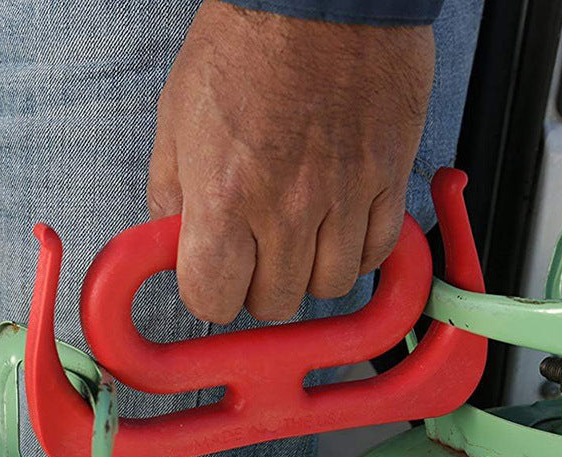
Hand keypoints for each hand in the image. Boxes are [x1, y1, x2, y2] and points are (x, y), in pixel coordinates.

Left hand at [148, 0, 434, 322]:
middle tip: (256, 257)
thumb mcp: (177, 117)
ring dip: (310, 273)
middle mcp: (286, 208)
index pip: (213, 300)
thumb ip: (171, 193)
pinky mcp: (389, 177)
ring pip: (330, 287)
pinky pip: (378, 251)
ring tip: (301, 239)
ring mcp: (344, 195)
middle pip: (274, 304)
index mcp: (224, 196)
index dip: (209, 294)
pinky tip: (341, 225)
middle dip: (259, 289)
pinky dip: (358, 250)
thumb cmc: (244, 47)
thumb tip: (174, 242)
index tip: (213, 278)